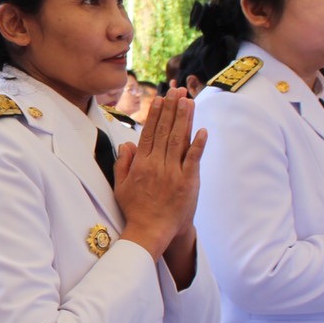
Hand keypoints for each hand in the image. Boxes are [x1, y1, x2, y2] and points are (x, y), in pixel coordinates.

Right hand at [115, 89, 207, 261]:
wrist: (151, 231)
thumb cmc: (136, 210)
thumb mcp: (121, 186)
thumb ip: (123, 163)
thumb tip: (127, 144)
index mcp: (141, 165)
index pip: (149, 133)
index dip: (156, 114)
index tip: (161, 99)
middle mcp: (157, 165)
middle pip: (165, 131)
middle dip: (172, 109)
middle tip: (178, 91)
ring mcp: (173, 173)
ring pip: (178, 140)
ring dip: (184, 119)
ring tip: (188, 101)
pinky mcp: (187, 182)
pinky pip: (193, 159)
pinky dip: (198, 144)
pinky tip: (202, 129)